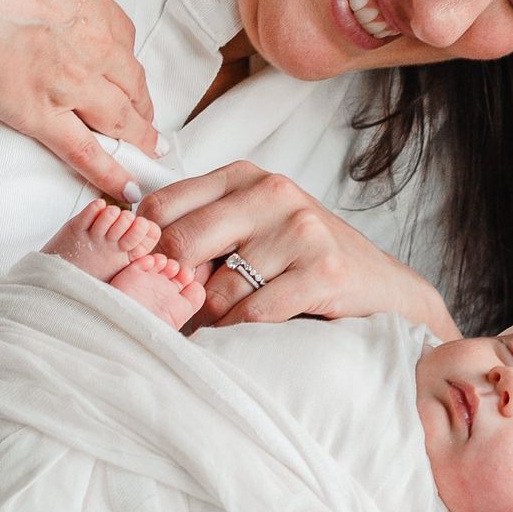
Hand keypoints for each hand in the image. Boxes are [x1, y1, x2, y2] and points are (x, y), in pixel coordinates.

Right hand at [0, 0, 157, 197]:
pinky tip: (127, 187)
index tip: (127, 71)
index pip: (121, 38)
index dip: (125, 60)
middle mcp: (95, 46)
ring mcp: (73, 85)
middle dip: (141, 101)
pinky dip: (109, 172)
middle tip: (148, 116)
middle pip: (129, 80)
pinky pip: (85, 151)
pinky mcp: (44, 116)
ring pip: (119, 116)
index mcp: (92, 5)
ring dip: (139, 135)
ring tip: (151, 150)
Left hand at [136, 161, 456, 334]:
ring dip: (210, 320)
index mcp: (244, 175)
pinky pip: (251, 313)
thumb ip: (200, 229)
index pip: (160, 207)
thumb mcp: (252, 227)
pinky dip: (240, 334)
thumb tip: (129, 255)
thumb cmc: (304, 261)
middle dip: (172, 289)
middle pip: (180, 244)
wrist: (383, 289)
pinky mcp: (321, 269)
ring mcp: (299, 228)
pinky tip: (250, 335)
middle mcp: (271, 191)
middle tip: (176, 314)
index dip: (142, 251)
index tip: (144, 280)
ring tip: (223, 327)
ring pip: (215, 289)